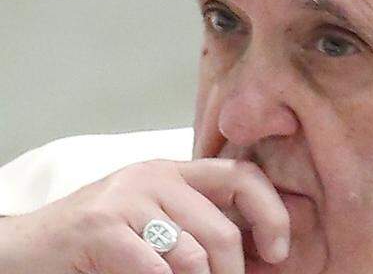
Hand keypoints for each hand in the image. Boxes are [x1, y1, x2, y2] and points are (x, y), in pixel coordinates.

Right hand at [1, 158, 289, 273]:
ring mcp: (127, 197)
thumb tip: (268, 256)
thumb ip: (205, 230)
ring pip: (195, 255)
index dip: (272, 213)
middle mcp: (155, 176)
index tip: (278, 252)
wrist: (30, 248)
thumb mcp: (160, 226)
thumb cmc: (102, 242)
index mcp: (175, 172)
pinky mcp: (102, 225)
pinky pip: (158, 268)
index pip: (243, 176)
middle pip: (224, 230)